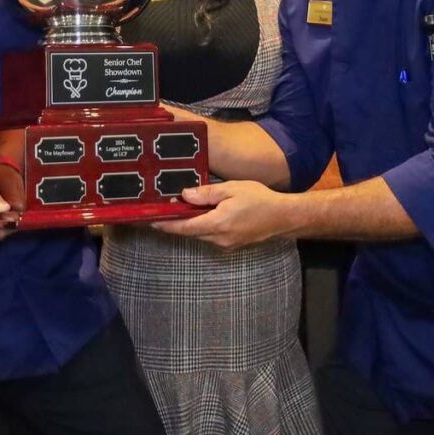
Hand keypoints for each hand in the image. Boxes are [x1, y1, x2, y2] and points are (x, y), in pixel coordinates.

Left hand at [153, 180, 289, 249]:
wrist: (283, 217)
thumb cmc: (260, 199)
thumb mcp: (232, 189)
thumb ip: (207, 193)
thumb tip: (184, 195)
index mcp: (217, 224)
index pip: (184, 227)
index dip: (166, 224)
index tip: (150, 220)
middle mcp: (219, 238)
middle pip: (190, 232)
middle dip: (175, 224)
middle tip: (160, 213)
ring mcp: (226, 244)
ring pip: (200, 235)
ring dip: (189, 225)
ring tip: (177, 212)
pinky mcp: (232, 245)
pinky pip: (211, 236)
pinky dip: (202, 227)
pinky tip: (200, 217)